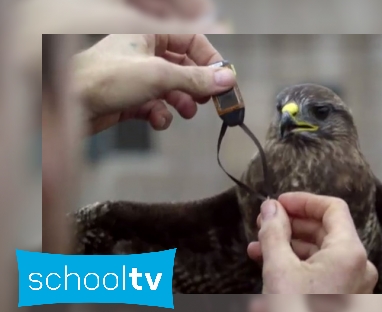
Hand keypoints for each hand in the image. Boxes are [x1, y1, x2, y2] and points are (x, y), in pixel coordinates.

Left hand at [71, 34, 235, 134]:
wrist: (67, 106)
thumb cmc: (103, 79)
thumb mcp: (160, 75)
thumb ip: (196, 78)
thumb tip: (227, 79)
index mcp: (149, 33)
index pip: (192, 39)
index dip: (210, 59)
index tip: (224, 79)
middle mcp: (144, 52)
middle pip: (184, 66)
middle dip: (197, 85)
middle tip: (209, 100)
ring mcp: (136, 76)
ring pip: (171, 88)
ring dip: (182, 102)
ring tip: (187, 111)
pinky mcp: (129, 98)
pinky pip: (156, 105)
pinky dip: (161, 114)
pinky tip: (158, 120)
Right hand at [247, 192, 377, 293]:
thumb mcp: (279, 271)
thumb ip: (273, 234)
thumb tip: (269, 208)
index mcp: (350, 252)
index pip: (332, 208)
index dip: (303, 201)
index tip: (278, 203)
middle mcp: (358, 266)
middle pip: (324, 230)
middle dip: (289, 226)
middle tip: (263, 224)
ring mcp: (354, 285)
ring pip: (320, 254)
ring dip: (288, 248)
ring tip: (257, 249)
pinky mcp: (345, 301)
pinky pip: (322, 275)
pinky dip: (297, 268)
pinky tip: (269, 273)